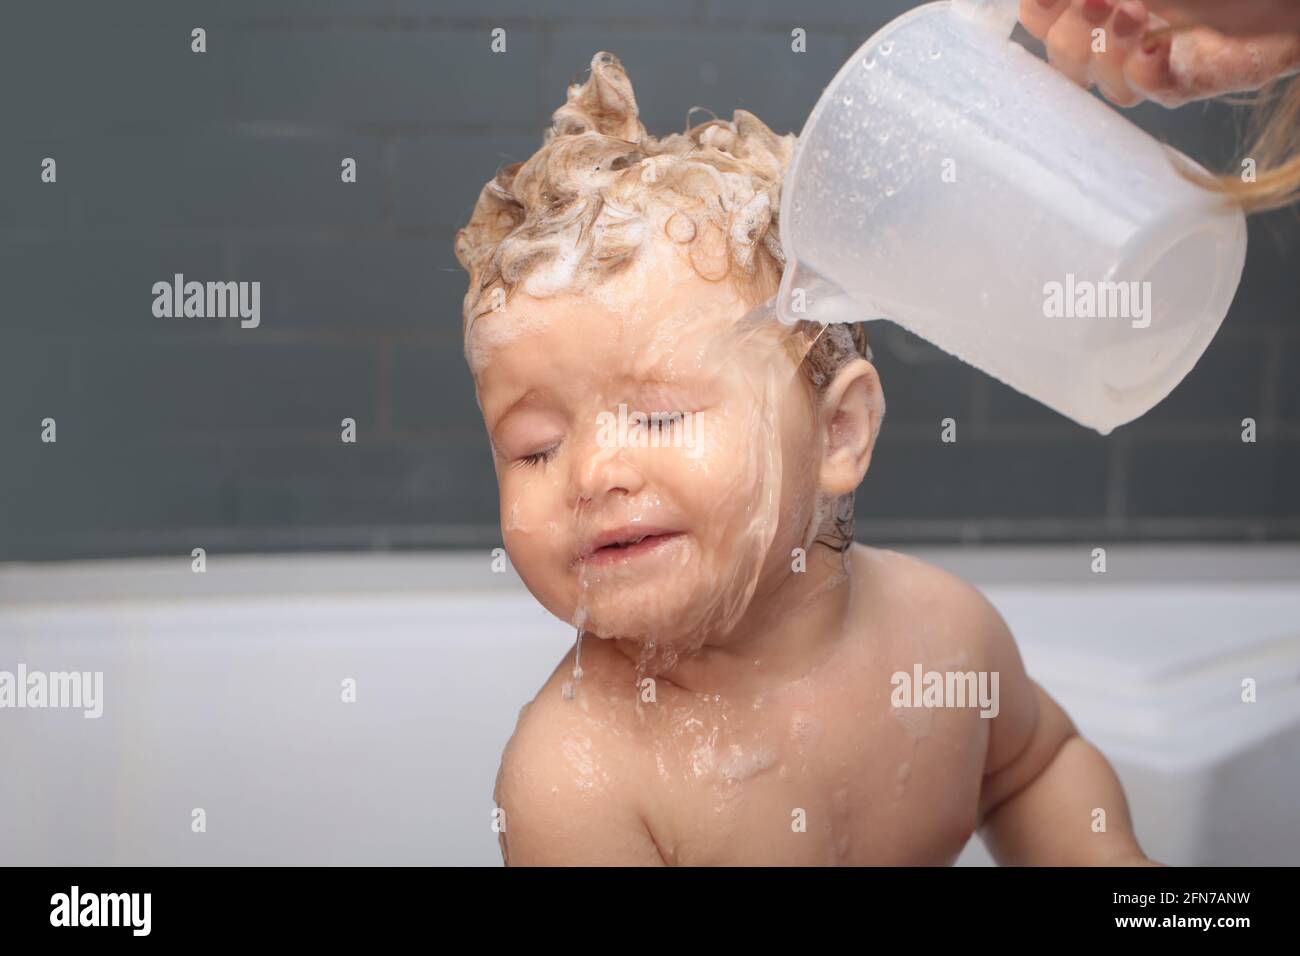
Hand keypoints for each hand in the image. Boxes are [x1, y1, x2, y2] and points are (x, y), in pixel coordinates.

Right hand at [1019, 0, 1299, 107]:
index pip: (1042, 14)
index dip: (1039, 11)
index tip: (1051, 0)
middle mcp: (1124, 25)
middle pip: (1062, 53)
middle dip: (1075, 31)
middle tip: (1102, 3)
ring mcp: (1155, 55)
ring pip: (1102, 80)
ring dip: (1112, 49)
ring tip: (1142, 16)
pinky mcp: (1189, 78)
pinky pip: (1150, 91)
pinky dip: (1145, 72)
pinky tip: (1159, 46)